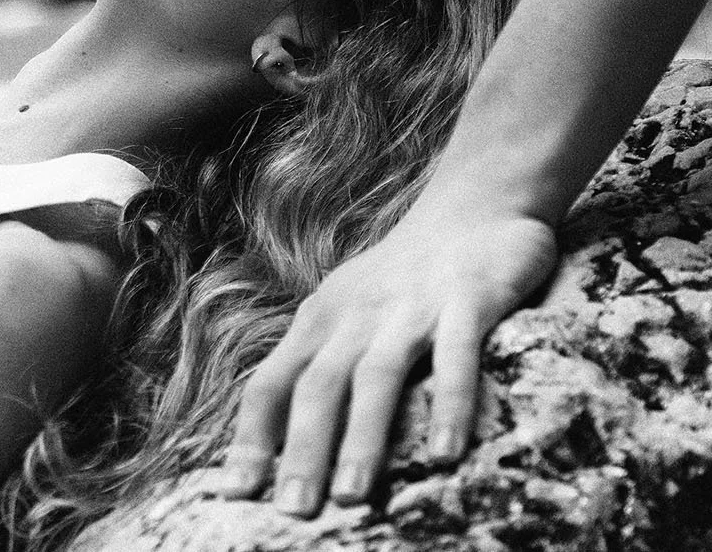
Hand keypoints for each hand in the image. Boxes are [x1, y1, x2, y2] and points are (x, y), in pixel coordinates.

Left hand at [218, 203, 558, 515]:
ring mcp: (411, 305)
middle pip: (319, 386)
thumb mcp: (349, 311)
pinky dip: (449, 403)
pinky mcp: (467, 299)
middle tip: (292, 510)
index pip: (272, 383)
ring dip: (363, 436)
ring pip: (377, 374)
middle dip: (303, 450)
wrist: (476, 201)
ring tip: (352, 495)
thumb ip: (320, 363)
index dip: (251, 437)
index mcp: (321, 320)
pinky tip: (446, 453)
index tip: (235, 493)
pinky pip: (455, 355)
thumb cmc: (405, 274)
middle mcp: (357, 313)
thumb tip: (283, 442)